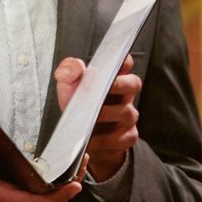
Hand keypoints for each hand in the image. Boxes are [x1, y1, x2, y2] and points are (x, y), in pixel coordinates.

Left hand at [55, 54, 140, 180]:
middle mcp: (125, 94)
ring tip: (87, 119)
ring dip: (105, 116)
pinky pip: (121, 138)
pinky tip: (90, 140)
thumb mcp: (68, 87)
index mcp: (113, 77)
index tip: (116, 62)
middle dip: (118, 86)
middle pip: (134, 83)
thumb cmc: (78, 107)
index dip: (123, 61)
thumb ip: (68, 72)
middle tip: (99, 91)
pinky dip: (103, 140)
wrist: (79, 138)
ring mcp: (128, 115)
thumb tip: (69, 70)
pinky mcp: (127, 137)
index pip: (125, 62)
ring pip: (126, 112)